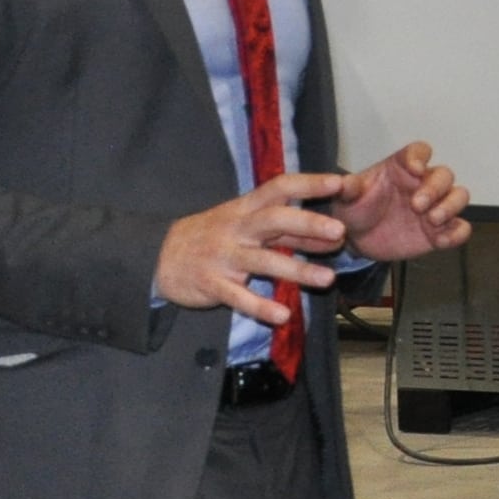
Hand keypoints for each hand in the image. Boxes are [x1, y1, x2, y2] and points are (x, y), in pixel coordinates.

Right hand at [157, 171, 347, 329]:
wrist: (158, 257)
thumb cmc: (215, 237)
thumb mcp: (247, 225)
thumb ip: (288, 231)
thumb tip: (333, 234)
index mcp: (247, 209)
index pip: (280, 188)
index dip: (309, 184)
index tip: (339, 183)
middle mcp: (237, 229)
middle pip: (273, 220)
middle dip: (307, 224)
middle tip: (340, 231)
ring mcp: (224, 256)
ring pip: (263, 261)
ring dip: (296, 270)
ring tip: (328, 279)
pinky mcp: (212, 284)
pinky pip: (238, 297)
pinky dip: (260, 307)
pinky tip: (282, 315)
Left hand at [332, 141, 472, 264]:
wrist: (358, 240)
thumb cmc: (356, 210)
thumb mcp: (346, 198)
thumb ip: (348, 189)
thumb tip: (342, 182)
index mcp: (402, 169)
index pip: (419, 151)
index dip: (420, 157)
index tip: (414, 169)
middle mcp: (423, 184)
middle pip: (444, 174)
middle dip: (435, 188)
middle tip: (417, 205)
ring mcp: (435, 207)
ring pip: (459, 196)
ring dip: (451, 206)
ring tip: (432, 220)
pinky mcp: (440, 231)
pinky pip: (461, 228)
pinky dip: (456, 233)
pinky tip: (440, 240)